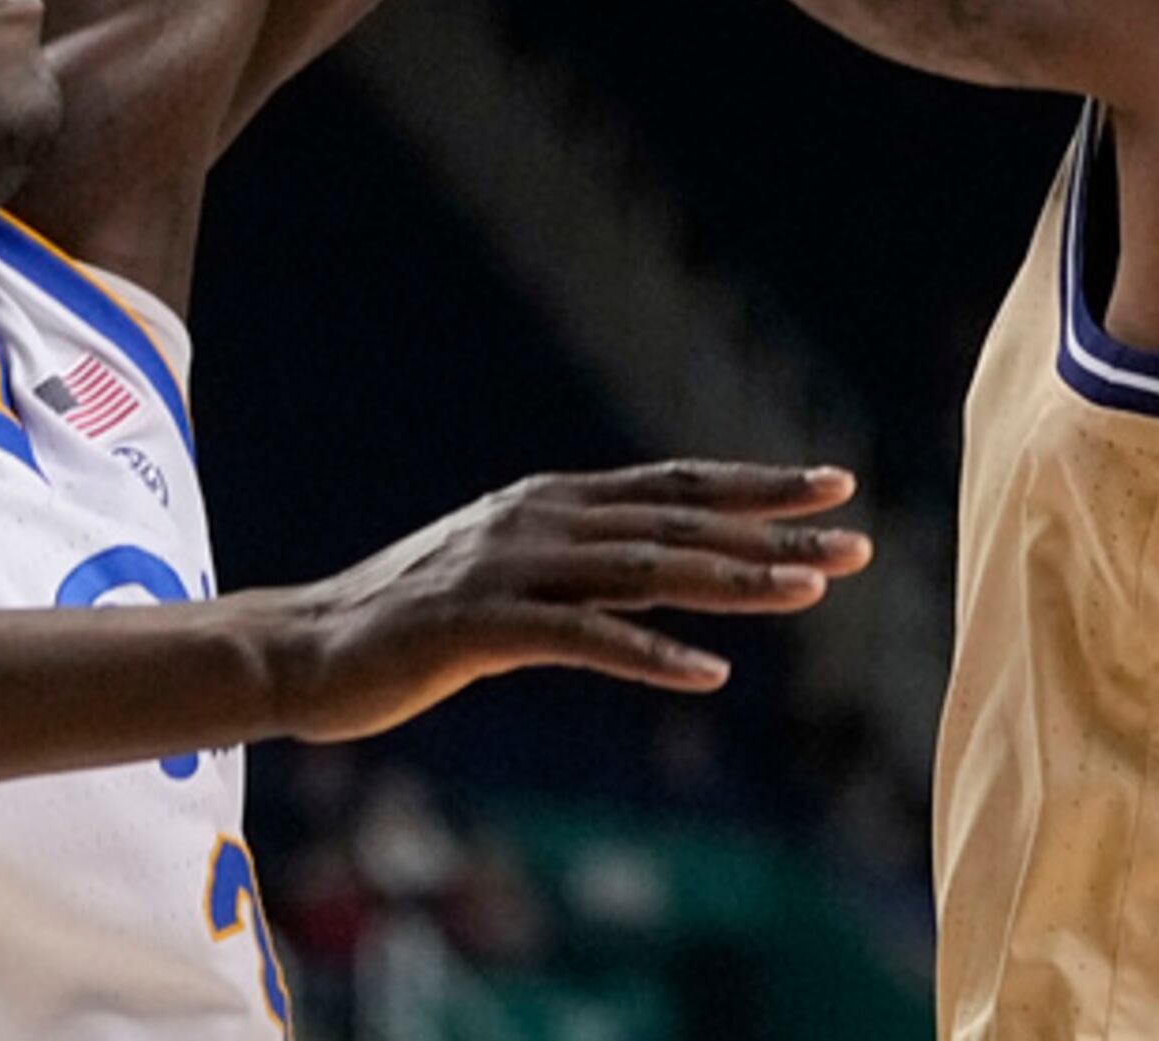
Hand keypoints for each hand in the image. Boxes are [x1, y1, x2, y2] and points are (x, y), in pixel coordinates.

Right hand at [257, 461, 868, 741]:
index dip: (756, 485)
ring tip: (808, 594)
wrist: (300, 648)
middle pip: (678, 522)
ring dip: (732, 582)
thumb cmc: (408, 624)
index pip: (674, 486)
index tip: (836, 485)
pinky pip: (582, 637)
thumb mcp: (511, 582)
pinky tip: (710, 673)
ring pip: (645, 570)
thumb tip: (664, 575)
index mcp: (550, 503)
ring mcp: (508, 568)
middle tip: (857, 546)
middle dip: (773, 533)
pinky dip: (649, 653)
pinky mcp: (480, 624)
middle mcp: (539, 520)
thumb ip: (584, 572)